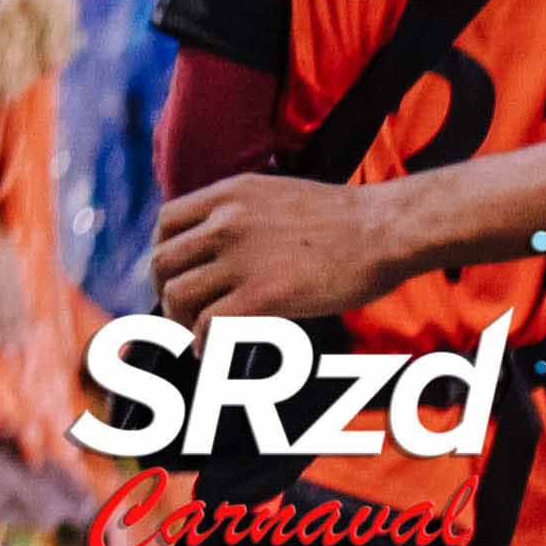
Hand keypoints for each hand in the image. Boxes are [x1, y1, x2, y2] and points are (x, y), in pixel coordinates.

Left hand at [156, 172, 407, 324]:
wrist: (384, 230)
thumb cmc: (342, 220)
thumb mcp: (275, 195)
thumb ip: (239, 213)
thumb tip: (217, 241)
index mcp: (227, 194)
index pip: (166, 222)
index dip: (162, 252)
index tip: (171, 274)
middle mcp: (225, 222)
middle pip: (163, 260)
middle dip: (162, 291)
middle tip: (176, 312)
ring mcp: (242, 258)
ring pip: (179, 294)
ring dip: (178, 320)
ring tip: (191, 335)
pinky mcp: (264, 294)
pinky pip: (210, 322)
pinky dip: (201, 341)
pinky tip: (208, 351)